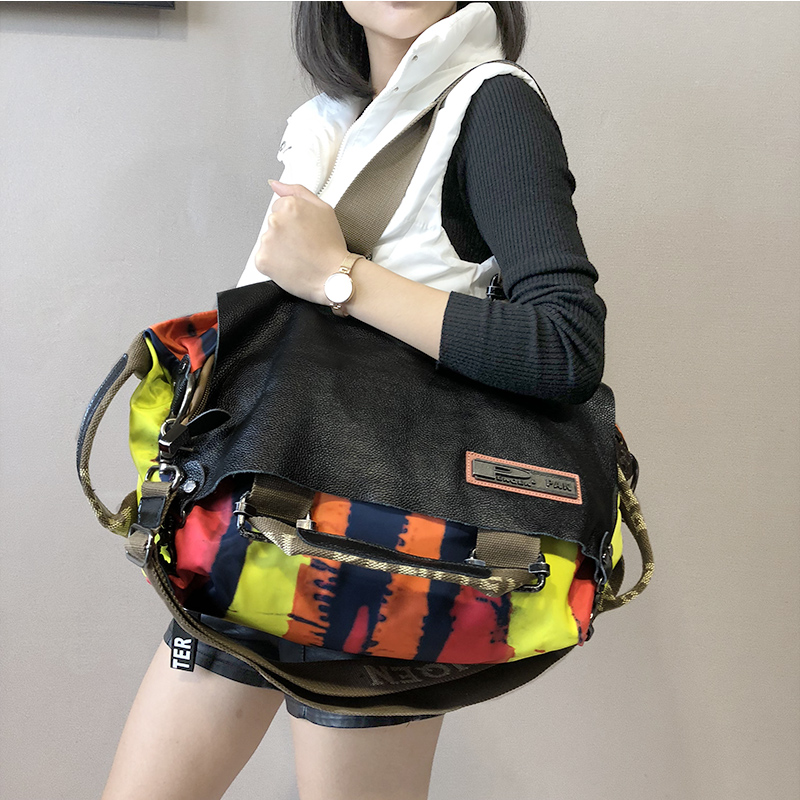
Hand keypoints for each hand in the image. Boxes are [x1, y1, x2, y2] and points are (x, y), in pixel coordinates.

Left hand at [254, 180, 348, 304]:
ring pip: (268, 241)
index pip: (280, 207)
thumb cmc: (332, 246)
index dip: (294, 221)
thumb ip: (297, 191)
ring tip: (299, 256)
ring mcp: (267, 241)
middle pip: (274, 224)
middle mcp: (275, 221)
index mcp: (289, 205)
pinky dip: (275, 263)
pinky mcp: (262, 260)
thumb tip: (276, 185)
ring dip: (280, 248)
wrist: (334, 277)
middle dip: (286, 233)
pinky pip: (264, 258)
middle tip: (304, 245)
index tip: (305, 231)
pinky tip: (291, 265)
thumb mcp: (324, 209)